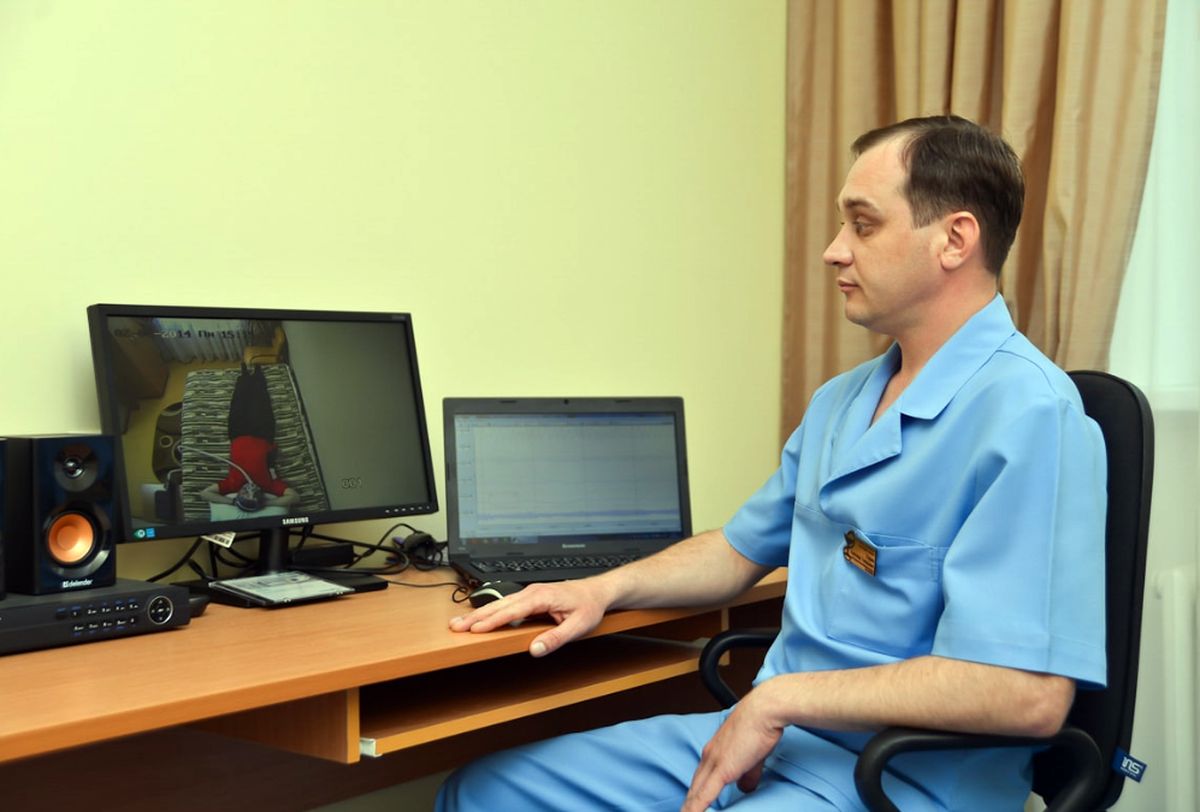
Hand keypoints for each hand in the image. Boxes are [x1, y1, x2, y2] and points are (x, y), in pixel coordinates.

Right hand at [448, 579, 609, 656]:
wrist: (597, 592)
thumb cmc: (589, 606)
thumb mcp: (578, 626)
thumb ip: (557, 638)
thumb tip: (535, 648)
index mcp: (541, 597)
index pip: (510, 611)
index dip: (491, 621)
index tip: (474, 630)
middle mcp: (532, 592)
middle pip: (498, 606)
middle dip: (475, 617)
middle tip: (455, 627)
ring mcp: (530, 593)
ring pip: (499, 604)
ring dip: (479, 614)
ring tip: (460, 623)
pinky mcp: (530, 597)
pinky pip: (506, 605)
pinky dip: (490, 612)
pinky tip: (480, 619)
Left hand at [681, 685, 784, 811]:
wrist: (763, 711)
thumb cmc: (760, 726)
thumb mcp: (754, 756)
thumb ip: (748, 774)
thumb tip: (744, 788)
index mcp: (714, 751)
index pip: (701, 778)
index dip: (696, 794)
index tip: (692, 805)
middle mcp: (709, 756)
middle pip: (694, 787)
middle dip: (688, 803)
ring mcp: (713, 762)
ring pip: (696, 793)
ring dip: (689, 808)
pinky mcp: (721, 769)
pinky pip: (704, 795)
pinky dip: (695, 808)